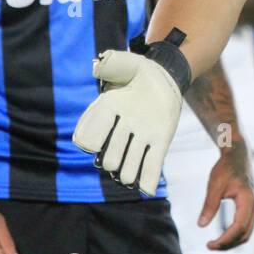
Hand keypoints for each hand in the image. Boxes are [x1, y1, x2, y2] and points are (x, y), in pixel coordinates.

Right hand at [73, 49, 183, 195]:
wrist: (162, 75)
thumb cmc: (137, 70)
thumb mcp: (124, 62)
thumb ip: (110, 64)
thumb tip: (98, 64)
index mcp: (108, 111)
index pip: (93, 133)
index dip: (91, 141)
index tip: (90, 146)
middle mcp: (121, 128)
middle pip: (112, 153)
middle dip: (112, 160)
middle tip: (113, 163)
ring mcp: (141, 137)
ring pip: (130, 163)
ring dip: (128, 172)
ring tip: (127, 178)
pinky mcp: (160, 141)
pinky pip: (153, 163)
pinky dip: (148, 178)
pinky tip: (147, 191)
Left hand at [199, 143, 253, 250]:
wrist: (238, 155)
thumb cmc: (226, 168)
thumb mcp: (215, 185)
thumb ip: (209, 206)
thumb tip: (201, 225)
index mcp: (248, 200)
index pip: (239, 228)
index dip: (225, 240)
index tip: (209, 244)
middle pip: (245, 234)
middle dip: (228, 244)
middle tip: (209, 246)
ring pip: (247, 233)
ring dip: (232, 242)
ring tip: (215, 244)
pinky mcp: (253, 207)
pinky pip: (247, 227)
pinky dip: (236, 235)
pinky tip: (223, 236)